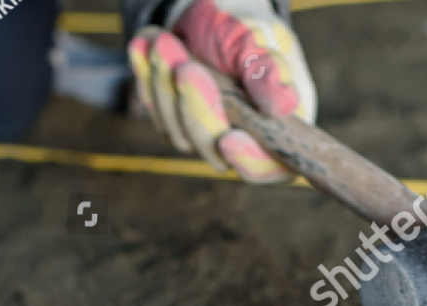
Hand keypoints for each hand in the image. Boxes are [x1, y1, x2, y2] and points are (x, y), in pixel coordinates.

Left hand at [128, 0, 316, 183]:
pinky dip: (147, 77)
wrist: (214, 18)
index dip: (249, 159)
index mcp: (277, 133)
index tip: (229, 138)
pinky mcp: (174, 124)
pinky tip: (142, 46)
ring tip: (163, 42)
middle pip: (214, 149)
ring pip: (178, 132)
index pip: (268, 165)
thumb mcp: (260, 43)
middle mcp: (239, 144)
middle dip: (196, 108)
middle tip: (186, 67)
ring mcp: (204, 139)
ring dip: (165, 86)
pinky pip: (156, 111)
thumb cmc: (247, 34)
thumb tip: (283, 106)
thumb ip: (269, 72)